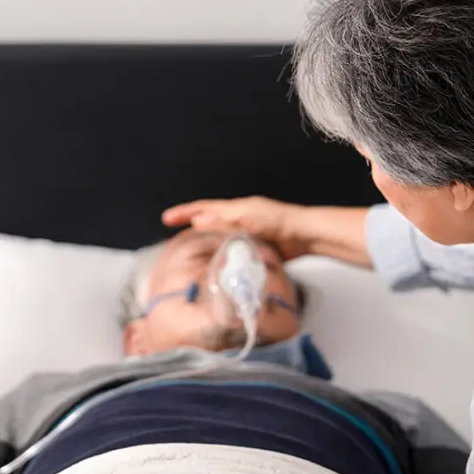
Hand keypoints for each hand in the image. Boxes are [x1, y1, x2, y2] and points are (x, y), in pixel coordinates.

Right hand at [162, 197, 310, 258]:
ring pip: (220, 236)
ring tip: (191, 252)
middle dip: (191, 226)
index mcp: (236, 209)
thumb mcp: (248, 218)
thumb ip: (224, 219)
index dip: (184, 212)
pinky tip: (218, 264)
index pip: (204, 208)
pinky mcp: (256, 246)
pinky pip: (234, 249)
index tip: (167, 218)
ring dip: (205, 242)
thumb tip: (197, 220)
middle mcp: (240, 218)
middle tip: (173, 236)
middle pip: (209, 220)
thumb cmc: (280, 222)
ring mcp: (248, 232)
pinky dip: (223, 254)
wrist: (306, 235)